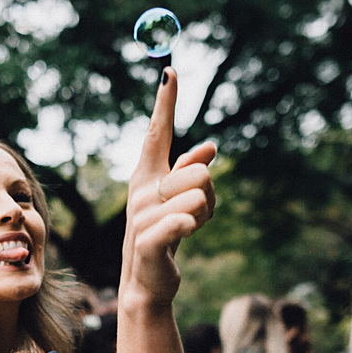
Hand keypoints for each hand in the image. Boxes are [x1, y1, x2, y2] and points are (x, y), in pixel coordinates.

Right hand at [120, 67, 216, 305]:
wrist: (147, 281)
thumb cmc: (165, 236)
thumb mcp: (179, 200)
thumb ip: (191, 171)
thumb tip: (209, 147)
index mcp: (146, 175)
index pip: (156, 133)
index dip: (165, 103)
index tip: (171, 71)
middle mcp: (141, 190)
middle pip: (200, 173)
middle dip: (209, 196)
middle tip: (192, 217)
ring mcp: (142, 215)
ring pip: (201, 197)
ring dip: (205, 216)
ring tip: (186, 231)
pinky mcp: (149, 240)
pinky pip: (185, 221)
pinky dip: (191, 227)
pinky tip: (184, 236)